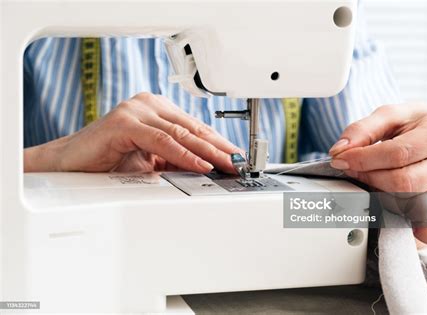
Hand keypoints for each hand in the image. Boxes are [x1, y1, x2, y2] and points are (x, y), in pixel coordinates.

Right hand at [24, 92, 242, 173]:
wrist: (69, 167)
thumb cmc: (108, 164)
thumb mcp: (152, 162)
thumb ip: (176, 161)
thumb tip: (208, 169)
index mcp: (157, 111)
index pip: (196, 128)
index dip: (219, 144)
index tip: (238, 158)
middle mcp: (149, 106)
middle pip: (193, 129)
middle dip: (220, 148)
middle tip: (240, 163)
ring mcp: (137, 111)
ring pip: (182, 133)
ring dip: (209, 152)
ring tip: (227, 165)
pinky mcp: (125, 123)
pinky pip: (162, 141)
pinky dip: (184, 155)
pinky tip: (201, 165)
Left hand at [329, 104, 426, 243]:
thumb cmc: (414, 124)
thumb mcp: (388, 115)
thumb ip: (362, 130)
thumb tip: (340, 151)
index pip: (398, 154)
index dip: (363, 160)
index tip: (341, 160)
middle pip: (405, 183)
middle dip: (370, 179)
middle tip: (353, 171)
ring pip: (415, 206)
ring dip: (385, 199)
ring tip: (374, 184)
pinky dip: (419, 230)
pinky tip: (404, 224)